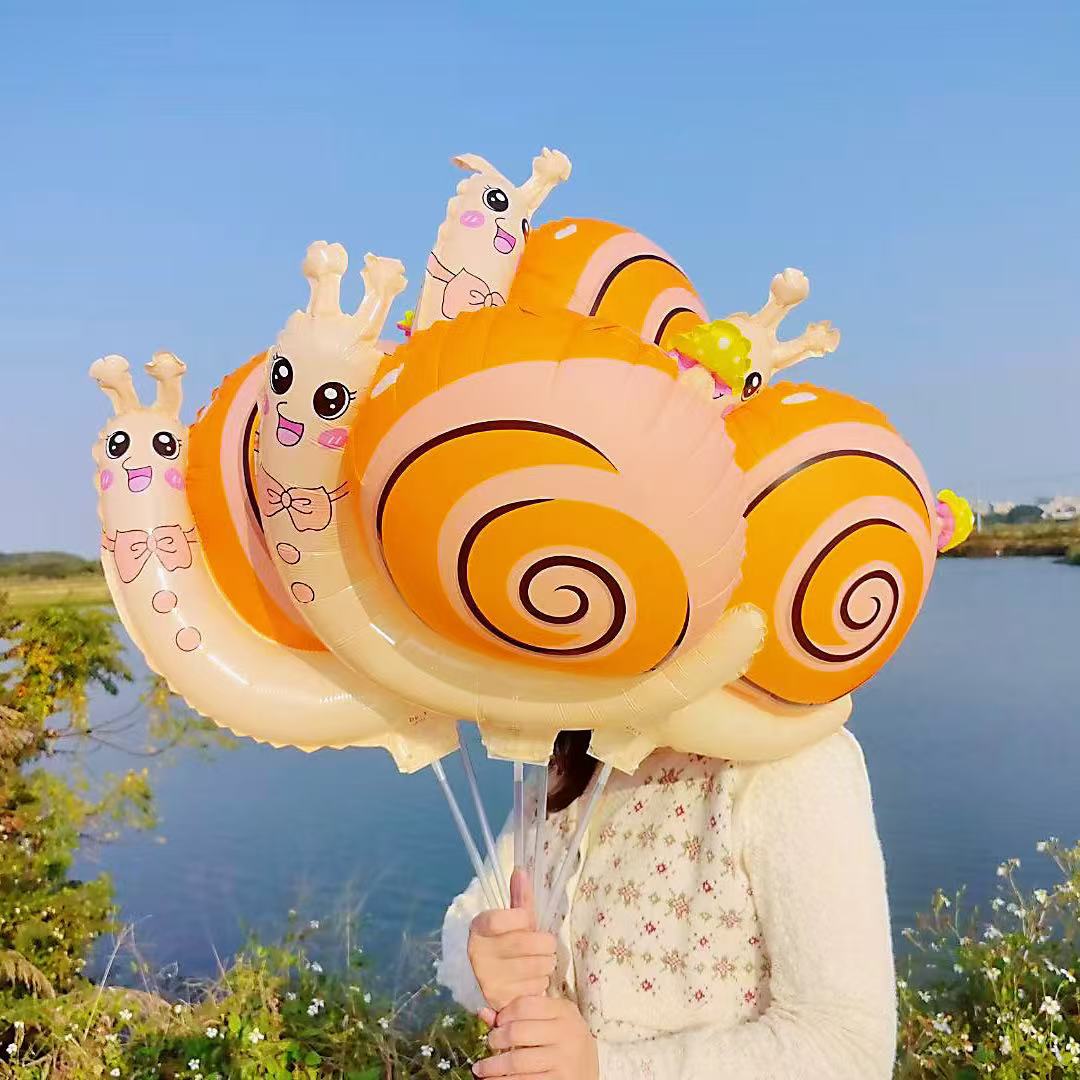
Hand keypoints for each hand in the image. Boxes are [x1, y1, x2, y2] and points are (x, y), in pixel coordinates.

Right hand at [468, 869, 555, 1010]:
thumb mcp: (507, 920)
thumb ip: (518, 898)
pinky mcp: (501, 1001)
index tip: (526, 919)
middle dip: (545, 943)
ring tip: (539, 961)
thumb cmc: (500, 943)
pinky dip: (541, 981)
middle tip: (544, 944)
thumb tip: (522, 871)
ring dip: (546, 962)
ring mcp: (489, 980)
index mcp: (478, 929)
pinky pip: (537, 987)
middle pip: (529, 943)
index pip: (500, 919)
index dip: (520, 917)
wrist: (481, 980)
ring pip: (539, 966)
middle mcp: (479, 955)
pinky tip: (532, 978)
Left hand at [473, 995, 598, 1079]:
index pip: (525, 1004)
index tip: (497, 1022)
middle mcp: (567, 1032)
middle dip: (496, 1039)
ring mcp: (564, 1059)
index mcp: (565, 1011)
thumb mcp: (552, 1025)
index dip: (505, 1013)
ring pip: (516, 1060)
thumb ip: (522, 1016)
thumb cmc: (566, 1046)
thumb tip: (483, 1012)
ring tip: (481, 1068)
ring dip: (492, 1066)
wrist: (588, 1076)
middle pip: (518, 1031)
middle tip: (490, 1043)